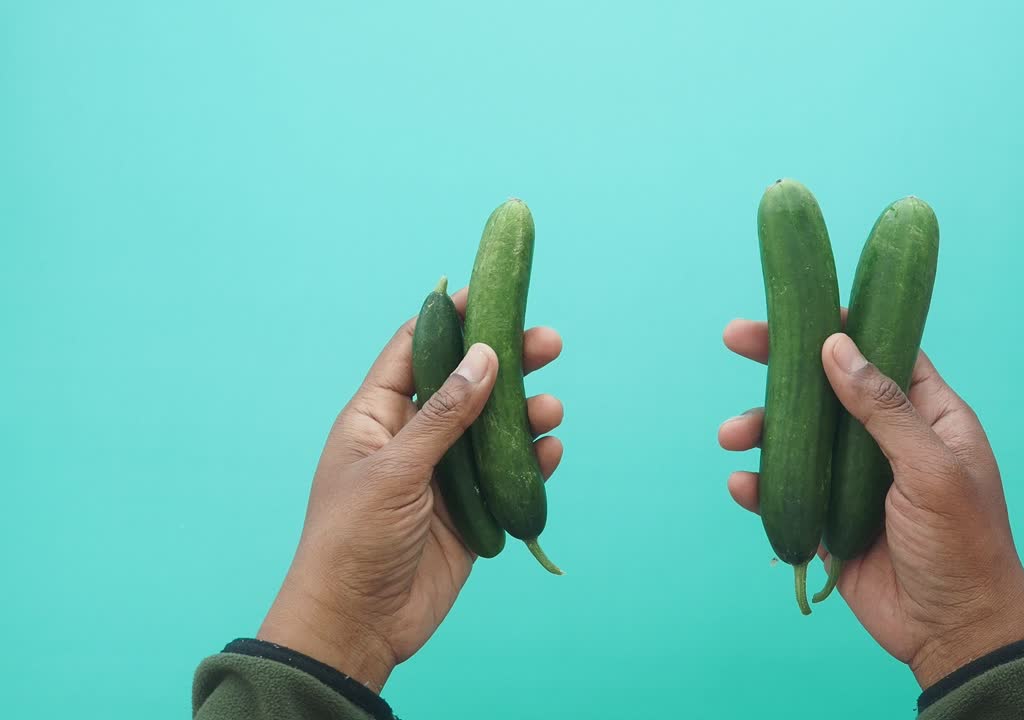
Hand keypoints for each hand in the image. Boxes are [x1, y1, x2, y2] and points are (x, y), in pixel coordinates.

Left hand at [258, 287, 563, 691]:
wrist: (357, 626)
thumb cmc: (353, 541)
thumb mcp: (395, 470)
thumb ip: (444, 414)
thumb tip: (484, 356)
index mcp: (377, 417)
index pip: (417, 351)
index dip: (452, 320)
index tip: (490, 292)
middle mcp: (413, 439)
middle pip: (467, 385)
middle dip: (507, 362)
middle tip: (549, 342)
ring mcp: (444, 477)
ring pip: (493, 431)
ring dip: (523, 415)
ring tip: (550, 409)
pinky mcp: (471, 514)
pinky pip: (507, 478)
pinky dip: (531, 462)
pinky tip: (550, 449)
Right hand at [719, 317, 1023, 687]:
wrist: (954, 633)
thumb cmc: (963, 546)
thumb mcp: (931, 470)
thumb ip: (883, 409)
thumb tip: (838, 346)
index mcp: (927, 416)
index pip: (881, 351)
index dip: (841, 324)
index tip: (798, 305)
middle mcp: (886, 440)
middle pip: (826, 386)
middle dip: (780, 364)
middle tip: (734, 338)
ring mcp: (853, 480)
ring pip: (797, 438)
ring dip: (761, 429)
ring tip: (731, 436)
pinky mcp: (828, 519)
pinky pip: (786, 491)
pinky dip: (760, 485)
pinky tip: (742, 484)